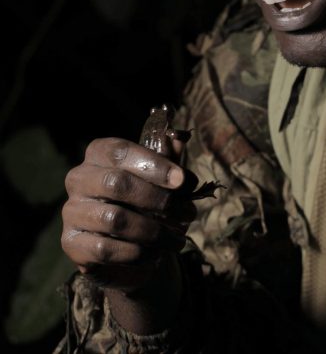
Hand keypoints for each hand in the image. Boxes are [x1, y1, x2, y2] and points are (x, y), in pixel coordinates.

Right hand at [61, 136, 197, 293]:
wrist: (122, 244)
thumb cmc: (142, 199)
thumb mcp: (158, 175)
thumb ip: (168, 157)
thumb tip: (179, 138)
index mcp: (98, 153)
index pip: (121, 152)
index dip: (154, 164)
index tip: (182, 181)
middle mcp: (79, 178)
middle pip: (116, 183)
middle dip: (158, 199)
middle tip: (187, 213)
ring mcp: (71, 211)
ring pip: (115, 219)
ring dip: (153, 231)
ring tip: (177, 238)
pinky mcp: (71, 243)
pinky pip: (106, 249)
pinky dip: (137, 253)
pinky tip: (155, 254)